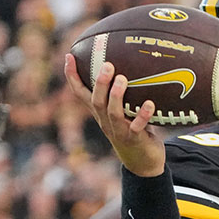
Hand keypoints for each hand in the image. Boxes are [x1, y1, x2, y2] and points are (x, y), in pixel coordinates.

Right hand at [63, 53, 164, 176]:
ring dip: (116, 96)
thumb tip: (131, 63)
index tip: (69, 56)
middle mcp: (105, 121)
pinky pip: (136, 127)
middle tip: (107, 65)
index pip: (80, 93)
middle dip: (100, 83)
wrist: (142, 163)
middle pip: (96, 101)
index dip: (72, 76)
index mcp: (100, 113)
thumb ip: (123, 92)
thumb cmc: (133, 130)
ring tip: (122, 79)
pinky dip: (142, 115)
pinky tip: (149, 103)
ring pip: (113, 113)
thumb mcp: (123, 111)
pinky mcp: (134, 139)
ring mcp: (119, 131)